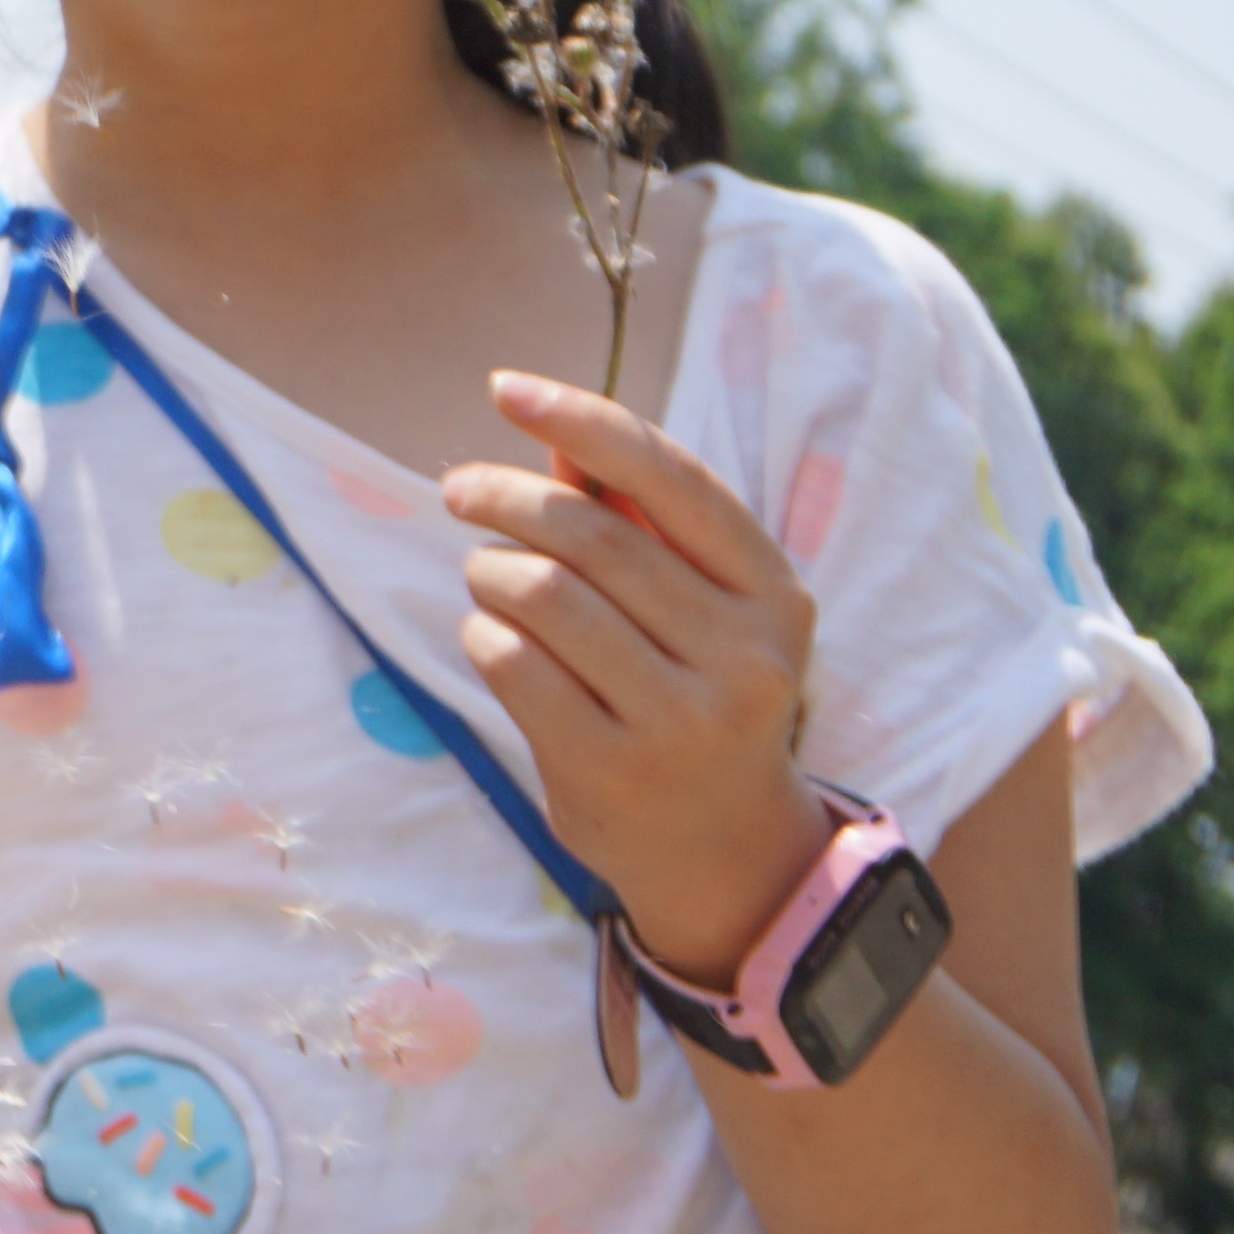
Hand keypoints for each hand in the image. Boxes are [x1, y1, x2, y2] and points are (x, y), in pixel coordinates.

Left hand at [451, 375, 824, 975]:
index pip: (674, 479)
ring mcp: (683, 718)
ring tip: (487, 579)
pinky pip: (509, 661)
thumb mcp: (694, 605)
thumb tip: (554, 429)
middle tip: (459, 491)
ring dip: (489, 570)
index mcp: (774, 595)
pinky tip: (495, 641)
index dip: (585, 421)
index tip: (506, 387)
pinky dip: (481, 633)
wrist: (722, 845)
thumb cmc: (693, 691)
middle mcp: (744, 656)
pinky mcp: (612, 767)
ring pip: (542, 593)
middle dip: (504, 498)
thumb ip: (632, 518)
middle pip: (590, 535)